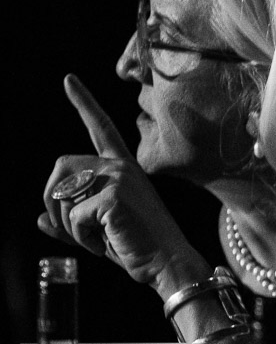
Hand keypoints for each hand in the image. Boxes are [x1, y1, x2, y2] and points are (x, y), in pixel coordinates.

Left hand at [39, 75, 201, 288]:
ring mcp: (118, 178)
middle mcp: (121, 166)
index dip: (83, 102)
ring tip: (97, 238)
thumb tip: (39, 220)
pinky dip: (81, 237)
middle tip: (69, 228)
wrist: (168, 264)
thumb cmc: (139, 248)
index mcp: (123, 168)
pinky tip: (104, 244)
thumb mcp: (99, 231)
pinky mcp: (113, 196)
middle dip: (51, 199)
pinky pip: (73, 215)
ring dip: (68, 223)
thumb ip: (70, 221)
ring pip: (62, 193)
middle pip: (60, 166)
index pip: (100, 128)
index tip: (68, 79)